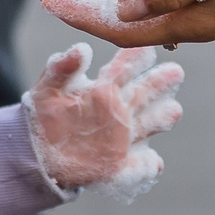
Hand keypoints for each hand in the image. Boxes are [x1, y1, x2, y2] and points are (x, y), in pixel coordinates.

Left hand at [22, 43, 184, 197]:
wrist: (39, 154)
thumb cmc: (43, 116)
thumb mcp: (47, 89)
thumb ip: (63, 67)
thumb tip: (82, 48)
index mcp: (104, 90)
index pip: (123, 70)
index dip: (135, 58)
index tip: (147, 47)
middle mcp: (119, 111)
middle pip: (144, 94)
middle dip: (160, 83)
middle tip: (176, 71)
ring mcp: (122, 138)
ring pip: (148, 126)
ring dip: (161, 118)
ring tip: (174, 110)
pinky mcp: (119, 166)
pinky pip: (137, 167)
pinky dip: (146, 166)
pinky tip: (153, 162)